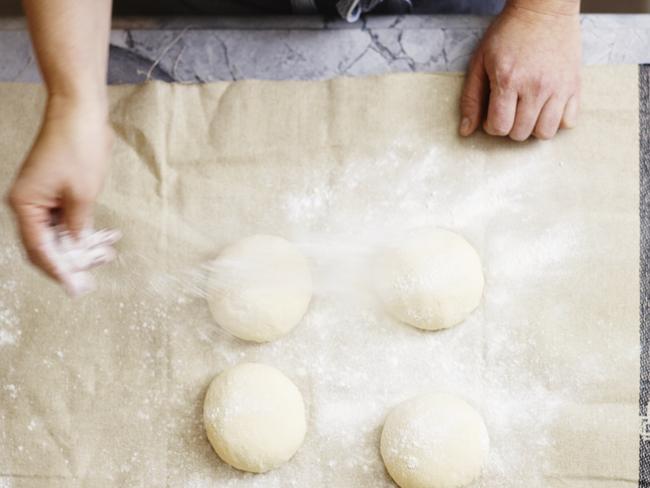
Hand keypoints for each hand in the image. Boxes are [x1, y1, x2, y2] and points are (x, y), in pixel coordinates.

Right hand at [7, 95, 112, 283]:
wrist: (81, 111)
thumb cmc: (79, 148)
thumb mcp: (82, 195)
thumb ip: (78, 227)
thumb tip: (76, 250)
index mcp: (25, 206)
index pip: (40, 251)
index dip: (60, 272)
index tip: (78, 288)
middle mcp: (28, 204)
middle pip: (50, 244)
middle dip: (77, 258)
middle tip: (102, 266)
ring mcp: (42, 198)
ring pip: (62, 233)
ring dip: (86, 244)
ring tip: (110, 249)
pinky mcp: (55, 191)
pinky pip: (68, 219)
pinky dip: (87, 228)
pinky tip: (107, 236)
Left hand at [459, 0, 580, 140]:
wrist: (544, 8)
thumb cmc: (508, 33)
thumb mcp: (480, 62)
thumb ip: (471, 98)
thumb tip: (466, 131)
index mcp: (509, 80)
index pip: (499, 127)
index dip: (492, 125)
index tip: (493, 113)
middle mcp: (536, 87)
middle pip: (521, 133)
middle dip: (510, 127)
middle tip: (509, 110)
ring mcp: (558, 87)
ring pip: (546, 132)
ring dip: (533, 128)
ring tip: (528, 112)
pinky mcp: (575, 85)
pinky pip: (569, 121)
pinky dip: (557, 121)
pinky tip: (546, 107)